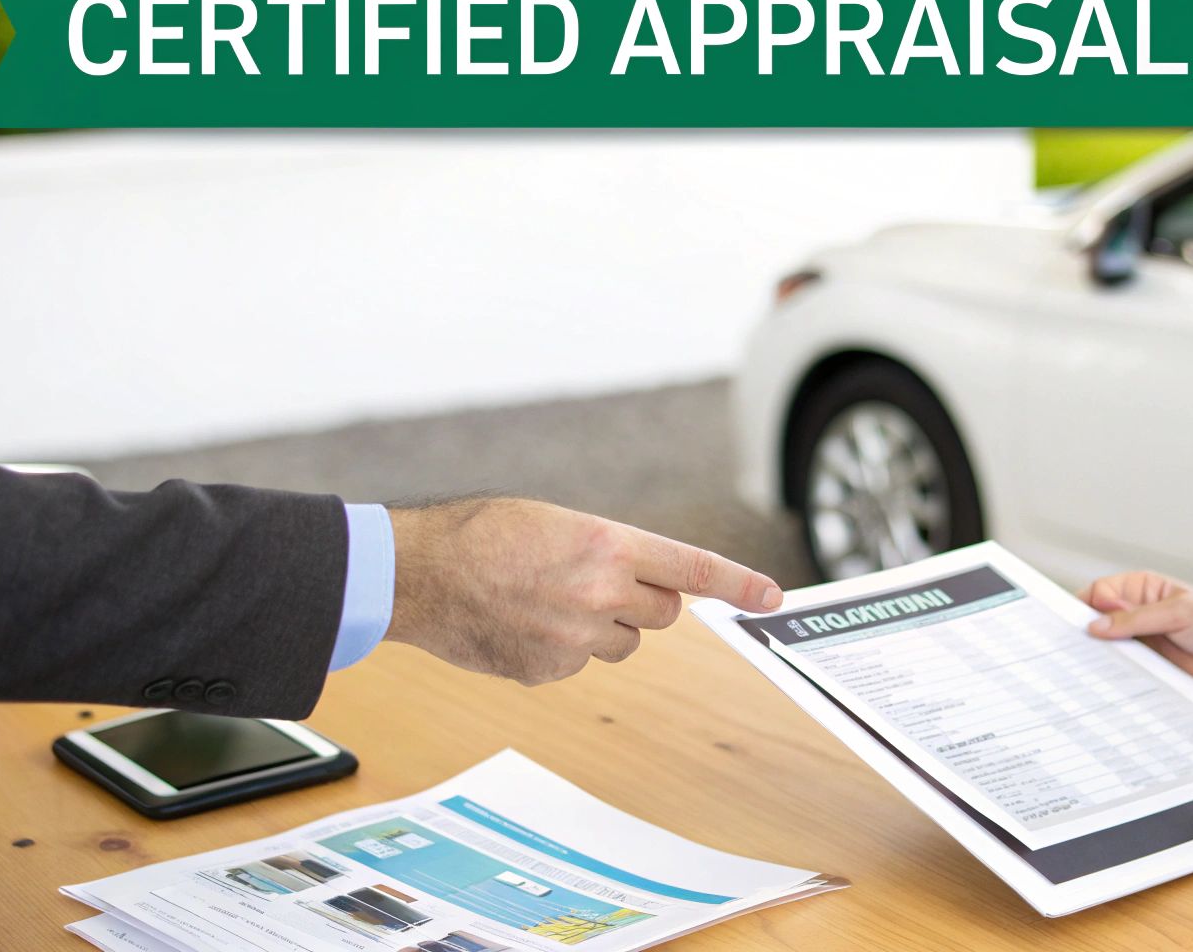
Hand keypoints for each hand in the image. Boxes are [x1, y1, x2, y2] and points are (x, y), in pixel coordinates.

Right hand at [383, 498, 781, 684]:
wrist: (420, 575)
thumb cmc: (482, 534)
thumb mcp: (557, 523)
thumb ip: (608, 550)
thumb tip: (639, 578)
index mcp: (610, 544)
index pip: (693, 567)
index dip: (739, 584)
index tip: (772, 597)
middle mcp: (603, 593)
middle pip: (664, 613)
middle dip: (644, 601)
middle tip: (598, 583)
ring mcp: (578, 638)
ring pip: (624, 642)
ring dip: (603, 627)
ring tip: (548, 601)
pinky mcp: (552, 671)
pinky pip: (581, 664)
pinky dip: (562, 649)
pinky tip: (523, 625)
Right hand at [1077, 571, 1192, 703]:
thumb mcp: (1179, 613)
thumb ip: (1136, 619)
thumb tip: (1095, 625)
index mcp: (1142, 590)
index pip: (1099, 593)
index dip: (1081, 607)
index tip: (1064, 624)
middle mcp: (1137, 617)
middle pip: (1097, 624)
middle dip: (1082, 636)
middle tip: (1064, 651)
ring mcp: (1142, 646)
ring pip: (1107, 652)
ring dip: (1096, 661)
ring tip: (1078, 673)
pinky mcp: (1150, 673)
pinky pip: (1123, 677)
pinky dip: (1112, 682)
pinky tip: (1101, 688)